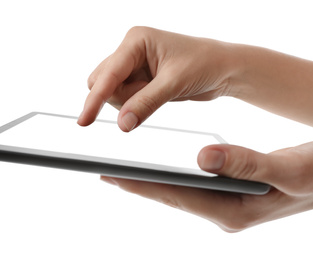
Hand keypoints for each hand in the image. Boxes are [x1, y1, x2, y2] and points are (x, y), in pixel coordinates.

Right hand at [78, 26, 235, 130]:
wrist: (222, 69)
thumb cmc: (204, 64)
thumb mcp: (174, 84)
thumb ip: (145, 103)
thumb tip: (122, 124)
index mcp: (136, 40)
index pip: (108, 74)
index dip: (95, 99)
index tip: (84, 121)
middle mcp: (131, 51)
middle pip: (102, 83)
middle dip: (120, 98)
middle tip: (150, 94)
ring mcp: (133, 65)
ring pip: (112, 93)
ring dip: (130, 102)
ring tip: (159, 92)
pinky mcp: (139, 78)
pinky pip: (124, 98)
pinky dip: (136, 104)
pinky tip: (156, 95)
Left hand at [101, 142, 312, 231]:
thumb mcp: (287, 170)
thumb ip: (248, 164)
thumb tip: (204, 157)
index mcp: (234, 211)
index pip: (179, 197)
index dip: (145, 186)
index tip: (113, 176)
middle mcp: (225, 212)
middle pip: (173, 197)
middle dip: (139, 186)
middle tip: (105, 173)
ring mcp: (225, 205)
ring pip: (180, 193)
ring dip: (152, 182)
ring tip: (122, 171)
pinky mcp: (228, 196)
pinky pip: (191, 188)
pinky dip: (171, 178)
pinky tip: (157, 169)